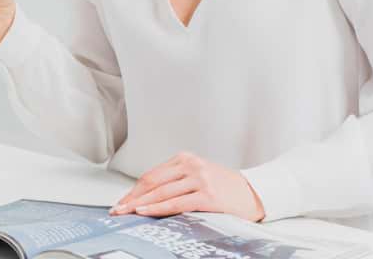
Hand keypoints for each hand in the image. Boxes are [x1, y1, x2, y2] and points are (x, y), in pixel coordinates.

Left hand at [108, 152, 264, 221]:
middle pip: (152, 182)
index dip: (133, 190)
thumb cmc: (225, 188)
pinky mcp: (207, 195)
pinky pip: (175, 203)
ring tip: (125, 213)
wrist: (255, 194)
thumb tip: (146, 196)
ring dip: (139, 204)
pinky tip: (144, 211)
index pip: (152, 175)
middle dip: (131, 197)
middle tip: (117, 209)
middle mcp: (191, 165)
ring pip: (161, 192)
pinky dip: (157, 208)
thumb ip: (176, 181)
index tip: (121, 201)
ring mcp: (199, 179)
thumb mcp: (198, 176)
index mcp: (185, 158)